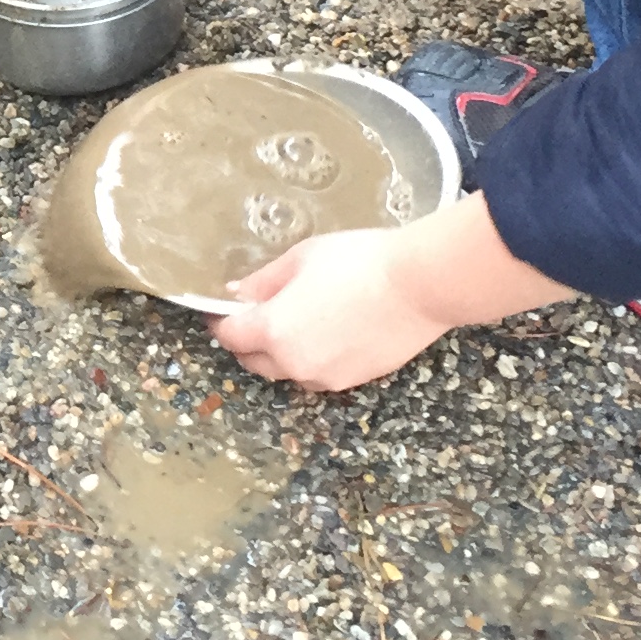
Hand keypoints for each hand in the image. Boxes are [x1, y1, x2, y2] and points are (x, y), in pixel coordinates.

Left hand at [211, 192, 574, 391]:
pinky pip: (319, 375)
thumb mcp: (301, 258)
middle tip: (254, 314)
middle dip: (247, 341)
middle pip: (254, 362)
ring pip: (288, 373)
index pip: (230, 336)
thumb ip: (264, 281)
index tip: (220, 309)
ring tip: (295, 321)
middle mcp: (295, 363)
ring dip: (280, 354)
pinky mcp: (356, 380)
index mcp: (274, 331)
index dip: (220, 321)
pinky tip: (326, 332)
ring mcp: (327, 377)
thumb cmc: (360, 262)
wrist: (421, 285)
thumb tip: (237, 293)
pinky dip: (312, 359)